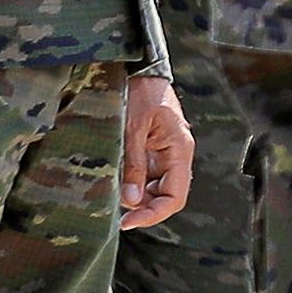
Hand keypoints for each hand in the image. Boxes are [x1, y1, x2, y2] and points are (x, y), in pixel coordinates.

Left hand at [119, 76, 192, 231]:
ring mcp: (164, 154)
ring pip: (156, 190)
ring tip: (111, 200)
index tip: (127, 222)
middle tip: (115, 215)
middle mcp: (176, 156)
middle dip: (144, 209)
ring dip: (138, 200)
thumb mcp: (133, 129)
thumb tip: (131, 201)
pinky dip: (132, 187)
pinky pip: (146, 178)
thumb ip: (134, 165)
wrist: (140, 71)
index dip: (154, 214)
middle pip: (167, 196)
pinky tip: (115, 186)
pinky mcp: (152, 151)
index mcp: (179, 150)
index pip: (175, 196)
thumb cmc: (140, 93)